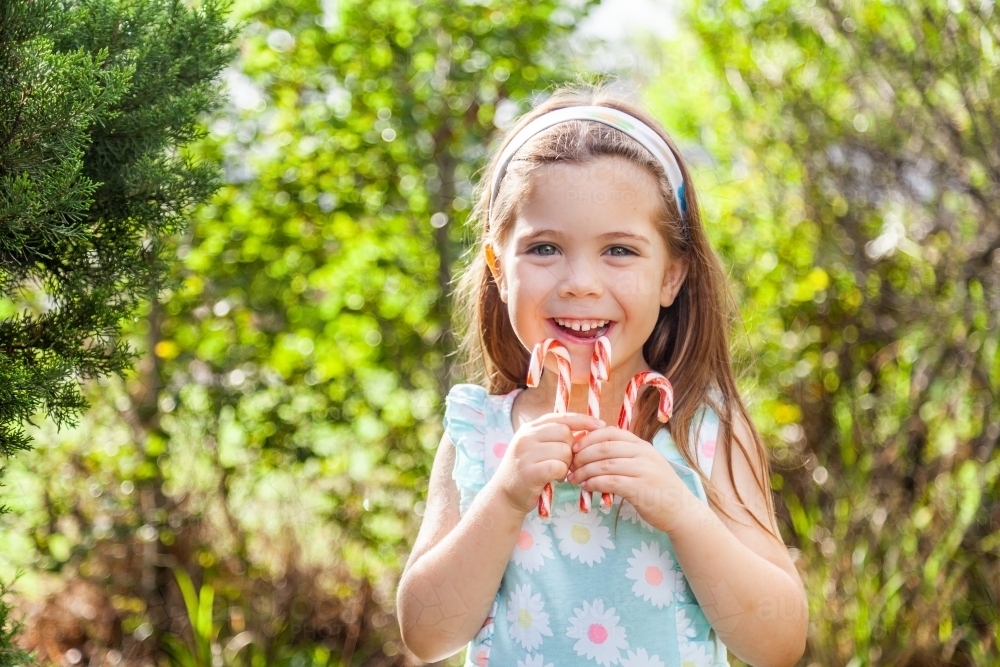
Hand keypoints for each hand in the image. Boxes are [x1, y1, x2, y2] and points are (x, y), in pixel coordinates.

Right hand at [493, 413, 604, 514]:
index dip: (583, 420)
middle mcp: (526, 436)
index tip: (601, 425)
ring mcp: (526, 453)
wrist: (504, 496)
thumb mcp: (537, 448)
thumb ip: (555, 438)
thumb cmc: (527, 472)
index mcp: (529, 428)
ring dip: (567, 465)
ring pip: (564, 451)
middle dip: (572, 449)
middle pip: (565, 433)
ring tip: (558, 472)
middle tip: (566, 463)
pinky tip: (554, 479)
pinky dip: (561, 474)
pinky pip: (559, 467)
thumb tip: (587, 431)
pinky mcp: (529, 471)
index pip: (561, 417)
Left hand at [567, 426, 693, 533]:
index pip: (610, 432)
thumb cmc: (657, 488)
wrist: (680, 510)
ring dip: (584, 471)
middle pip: (604, 447)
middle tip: (569, 465)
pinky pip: (610, 482)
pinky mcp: (640, 488)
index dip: (588, 438)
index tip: (574, 447)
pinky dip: (594, 484)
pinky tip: (586, 487)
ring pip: (604, 465)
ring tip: (573, 479)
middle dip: (581, 456)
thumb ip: (624, 455)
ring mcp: (643, 470)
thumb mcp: (644, 464)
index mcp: (641, 445)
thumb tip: (591, 451)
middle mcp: (643, 454)